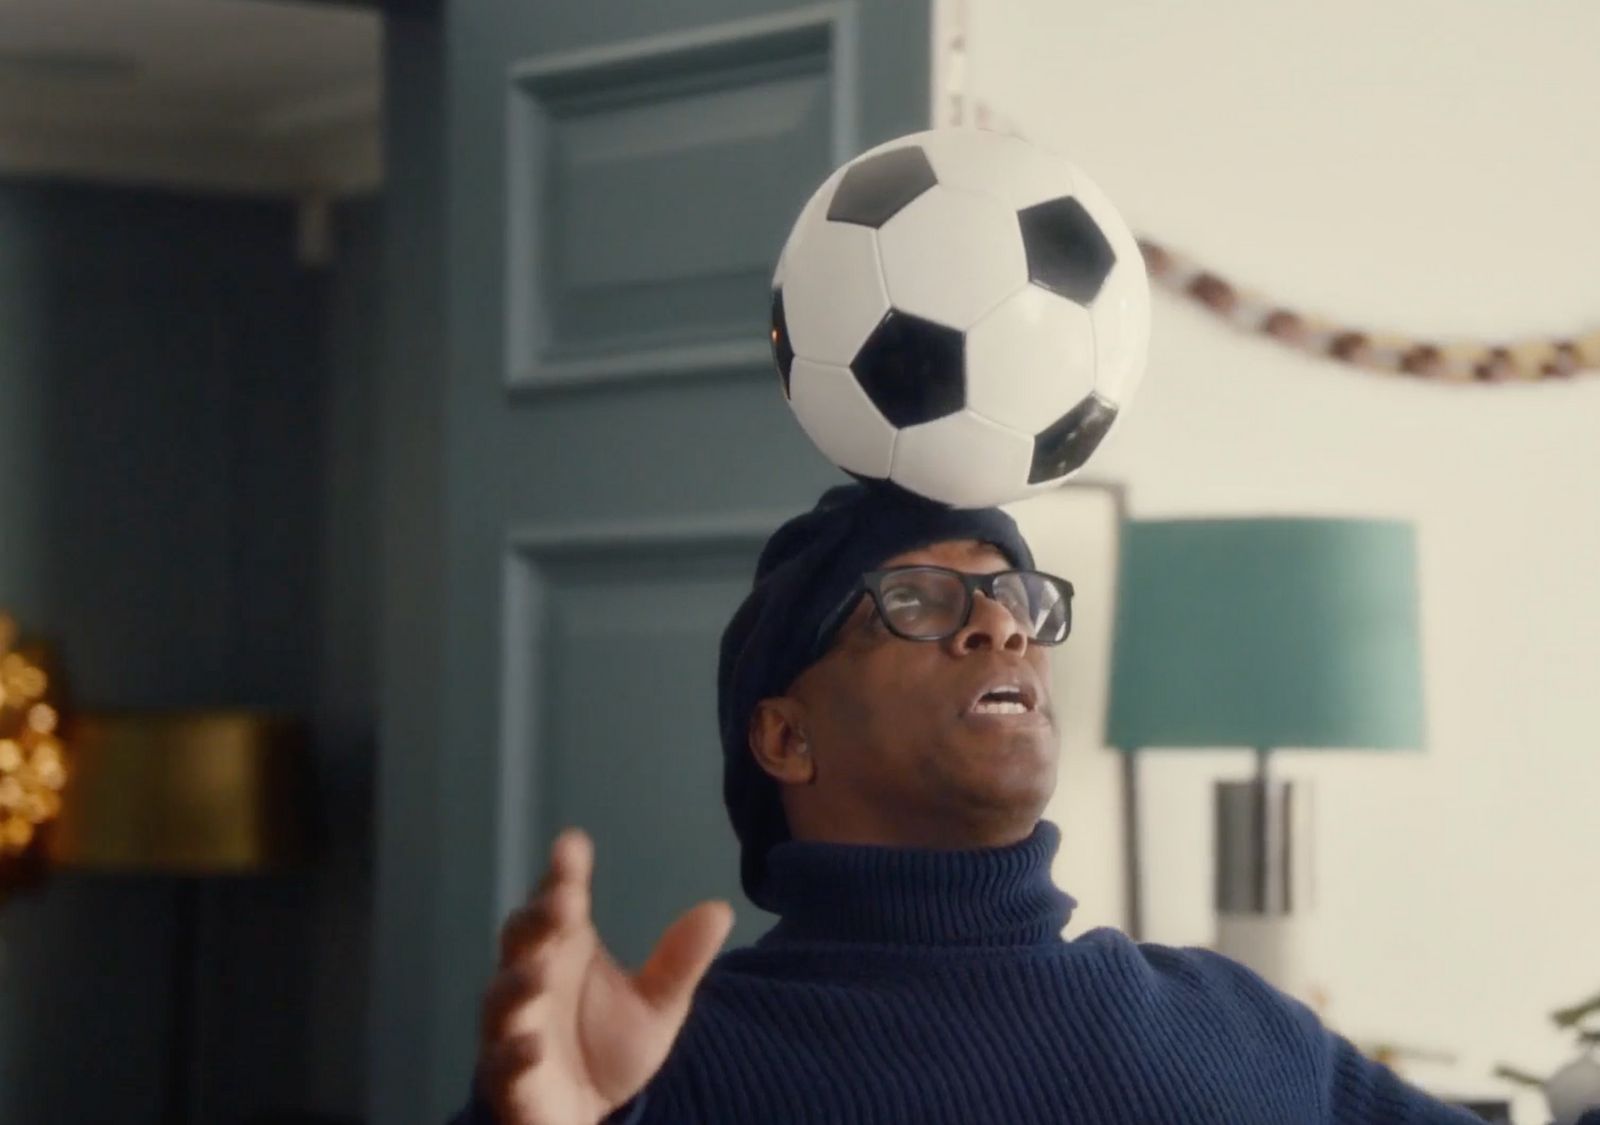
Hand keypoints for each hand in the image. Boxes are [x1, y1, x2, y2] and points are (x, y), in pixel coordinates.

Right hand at [477, 828, 733, 1124]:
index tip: (573, 845)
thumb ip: (679, 962)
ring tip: (541, 971)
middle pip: (523, 940)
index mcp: (562, 951)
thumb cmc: (606, 1048)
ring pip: (504, 999)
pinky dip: (512, 1054)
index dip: (562, 874)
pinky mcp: (509, 1080)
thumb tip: (721, 908)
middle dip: (538, 919)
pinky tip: (531, 1045)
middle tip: (563, 899)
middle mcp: (530, 981)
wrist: (585, 1118)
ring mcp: (513, 1029)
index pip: (558, 903)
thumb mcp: (656, 1006)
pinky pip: (502, 1065)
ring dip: (519, 983)